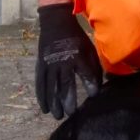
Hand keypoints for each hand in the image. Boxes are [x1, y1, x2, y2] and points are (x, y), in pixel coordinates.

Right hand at [36, 3, 102, 118]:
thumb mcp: (89, 47)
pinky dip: (42, 96)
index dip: (90, 84)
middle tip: (72, 114)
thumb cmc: (76, 37)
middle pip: (65, 84)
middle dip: (69, 100)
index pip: (85, 72)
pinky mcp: (41, 65)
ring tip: (58, 116)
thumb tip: (99, 83)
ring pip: (51, 87)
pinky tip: (45, 108)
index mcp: (77, 54)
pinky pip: (40, 83)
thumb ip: (94, 65)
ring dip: (54, 102)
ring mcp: (49, 64)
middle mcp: (62, 60)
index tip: (94, 96)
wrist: (56, 23)